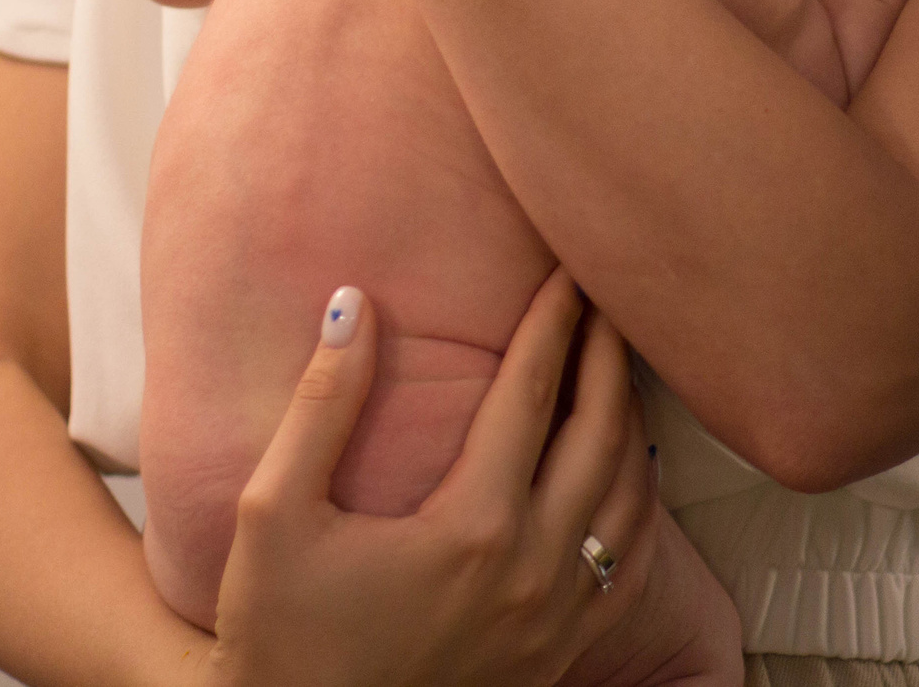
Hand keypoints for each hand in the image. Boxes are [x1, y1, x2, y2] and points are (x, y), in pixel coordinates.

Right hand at [204, 271, 659, 686]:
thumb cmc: (281, 634)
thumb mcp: (277, 513)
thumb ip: (322, 403)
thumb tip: (355, 305)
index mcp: (471, 528)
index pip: (534, 392)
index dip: (554, 320)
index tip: (566, 270)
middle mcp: (532, 571)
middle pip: (602, 432)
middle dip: (608, 354)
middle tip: (608, 296)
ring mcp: (555, 617)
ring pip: (631, 496)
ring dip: (630, 420)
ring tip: (617, 367)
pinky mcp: (560, 651)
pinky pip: (631, 563)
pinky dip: (642, 501)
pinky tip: (627, 468)